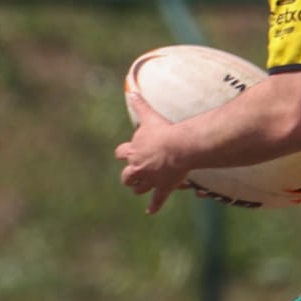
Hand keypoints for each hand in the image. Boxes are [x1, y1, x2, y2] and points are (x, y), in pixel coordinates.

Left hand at [115, 92, 191, 214]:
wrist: (179, 146)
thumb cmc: (164, 131)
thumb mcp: (149, 117)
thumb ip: (140, 104)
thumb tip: (131, 89)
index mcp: (134, 150)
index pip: (121, 152)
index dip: (123, 153)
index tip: (124, 153)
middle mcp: (139, 166)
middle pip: (127, 175)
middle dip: (128, 176)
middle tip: (130, 176)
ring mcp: (151, 178)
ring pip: (139, 188)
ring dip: (138, 189)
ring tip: (137, 190)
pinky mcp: (163, 187)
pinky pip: (157, 199)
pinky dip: (154, 206)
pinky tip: (150, 211)